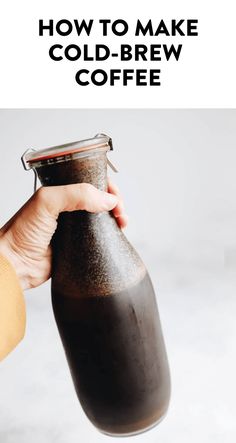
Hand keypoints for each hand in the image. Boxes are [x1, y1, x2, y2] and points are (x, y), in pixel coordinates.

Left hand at [0, 181, 127, 289]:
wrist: (14, 263)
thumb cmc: (21, 232)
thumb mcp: (46, 201)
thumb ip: (77, 194)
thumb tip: (107, 199)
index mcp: (60, 192)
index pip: (90, 181)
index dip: (106, 185)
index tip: (114, 196)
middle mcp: (68, 208)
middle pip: (99, 199)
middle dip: (115, 201)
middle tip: (120, 211)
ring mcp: (74, 227)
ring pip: (102, 218)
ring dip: (116, 217)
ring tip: (123, 222)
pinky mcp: (78, 246)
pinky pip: (99, 238)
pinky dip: (111, 234)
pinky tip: (117, 235)